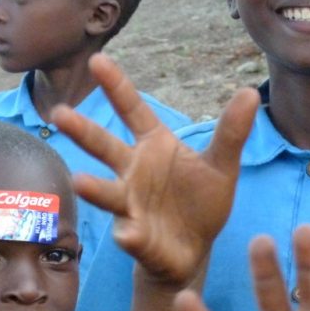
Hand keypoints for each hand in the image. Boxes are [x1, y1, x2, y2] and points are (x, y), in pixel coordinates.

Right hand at [51, 54, 258, 286]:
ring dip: (94, 188)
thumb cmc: (201, 202)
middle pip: (104, 146)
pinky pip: (131, 235)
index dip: (115, 85)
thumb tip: (250, 94)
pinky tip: (128, 234)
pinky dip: (130, 235)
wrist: (192, 250)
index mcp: (154, 146)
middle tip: (59, 115)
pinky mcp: (136, 237)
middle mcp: (133, 171)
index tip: (96, 59)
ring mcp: (130, 204)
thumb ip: (231, 133)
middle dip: (82, 131)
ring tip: (79, 181)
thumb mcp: (222, 166)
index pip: (132, 109)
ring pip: (108, 193)